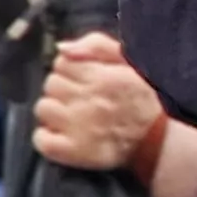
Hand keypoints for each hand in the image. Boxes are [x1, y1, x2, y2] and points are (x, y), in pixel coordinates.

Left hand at [31, 34, 163, 170]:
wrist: (156, 142)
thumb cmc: (141, 100)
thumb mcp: (129, 64)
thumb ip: (97, 46)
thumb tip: (61, 48)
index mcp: (104, 77)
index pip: (63, 63)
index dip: (72, 70)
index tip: (84, 80)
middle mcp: (89, 100)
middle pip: (51, 84)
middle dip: (64, 90)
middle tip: (81, 99)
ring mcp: (77, 127)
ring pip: (44, 108)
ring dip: (55, 112)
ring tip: (73, 117)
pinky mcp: (70, 151)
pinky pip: (41, 139)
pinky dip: (47, 138)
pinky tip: (63, 135)